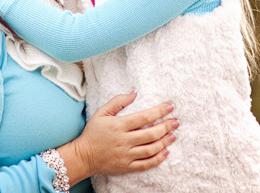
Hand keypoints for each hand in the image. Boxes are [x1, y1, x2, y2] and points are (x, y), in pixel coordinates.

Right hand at [58, 92, 177, 182]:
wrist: (83, 156)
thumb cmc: (93, 132)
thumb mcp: (101, 113)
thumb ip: (118, 102)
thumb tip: (134, 93)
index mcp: (118, 125)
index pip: (143, 117)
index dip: (158, 111)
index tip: (169, 106)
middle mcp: (124, 141)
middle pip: (150, 134)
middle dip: (166, 127)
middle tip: (176, 122)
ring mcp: (126, 155)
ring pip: (150, 149)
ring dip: (164, 142)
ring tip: (173, 135)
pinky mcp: (127, 167)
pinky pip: (146, 164)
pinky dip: (158, 159)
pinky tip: (165, 152)